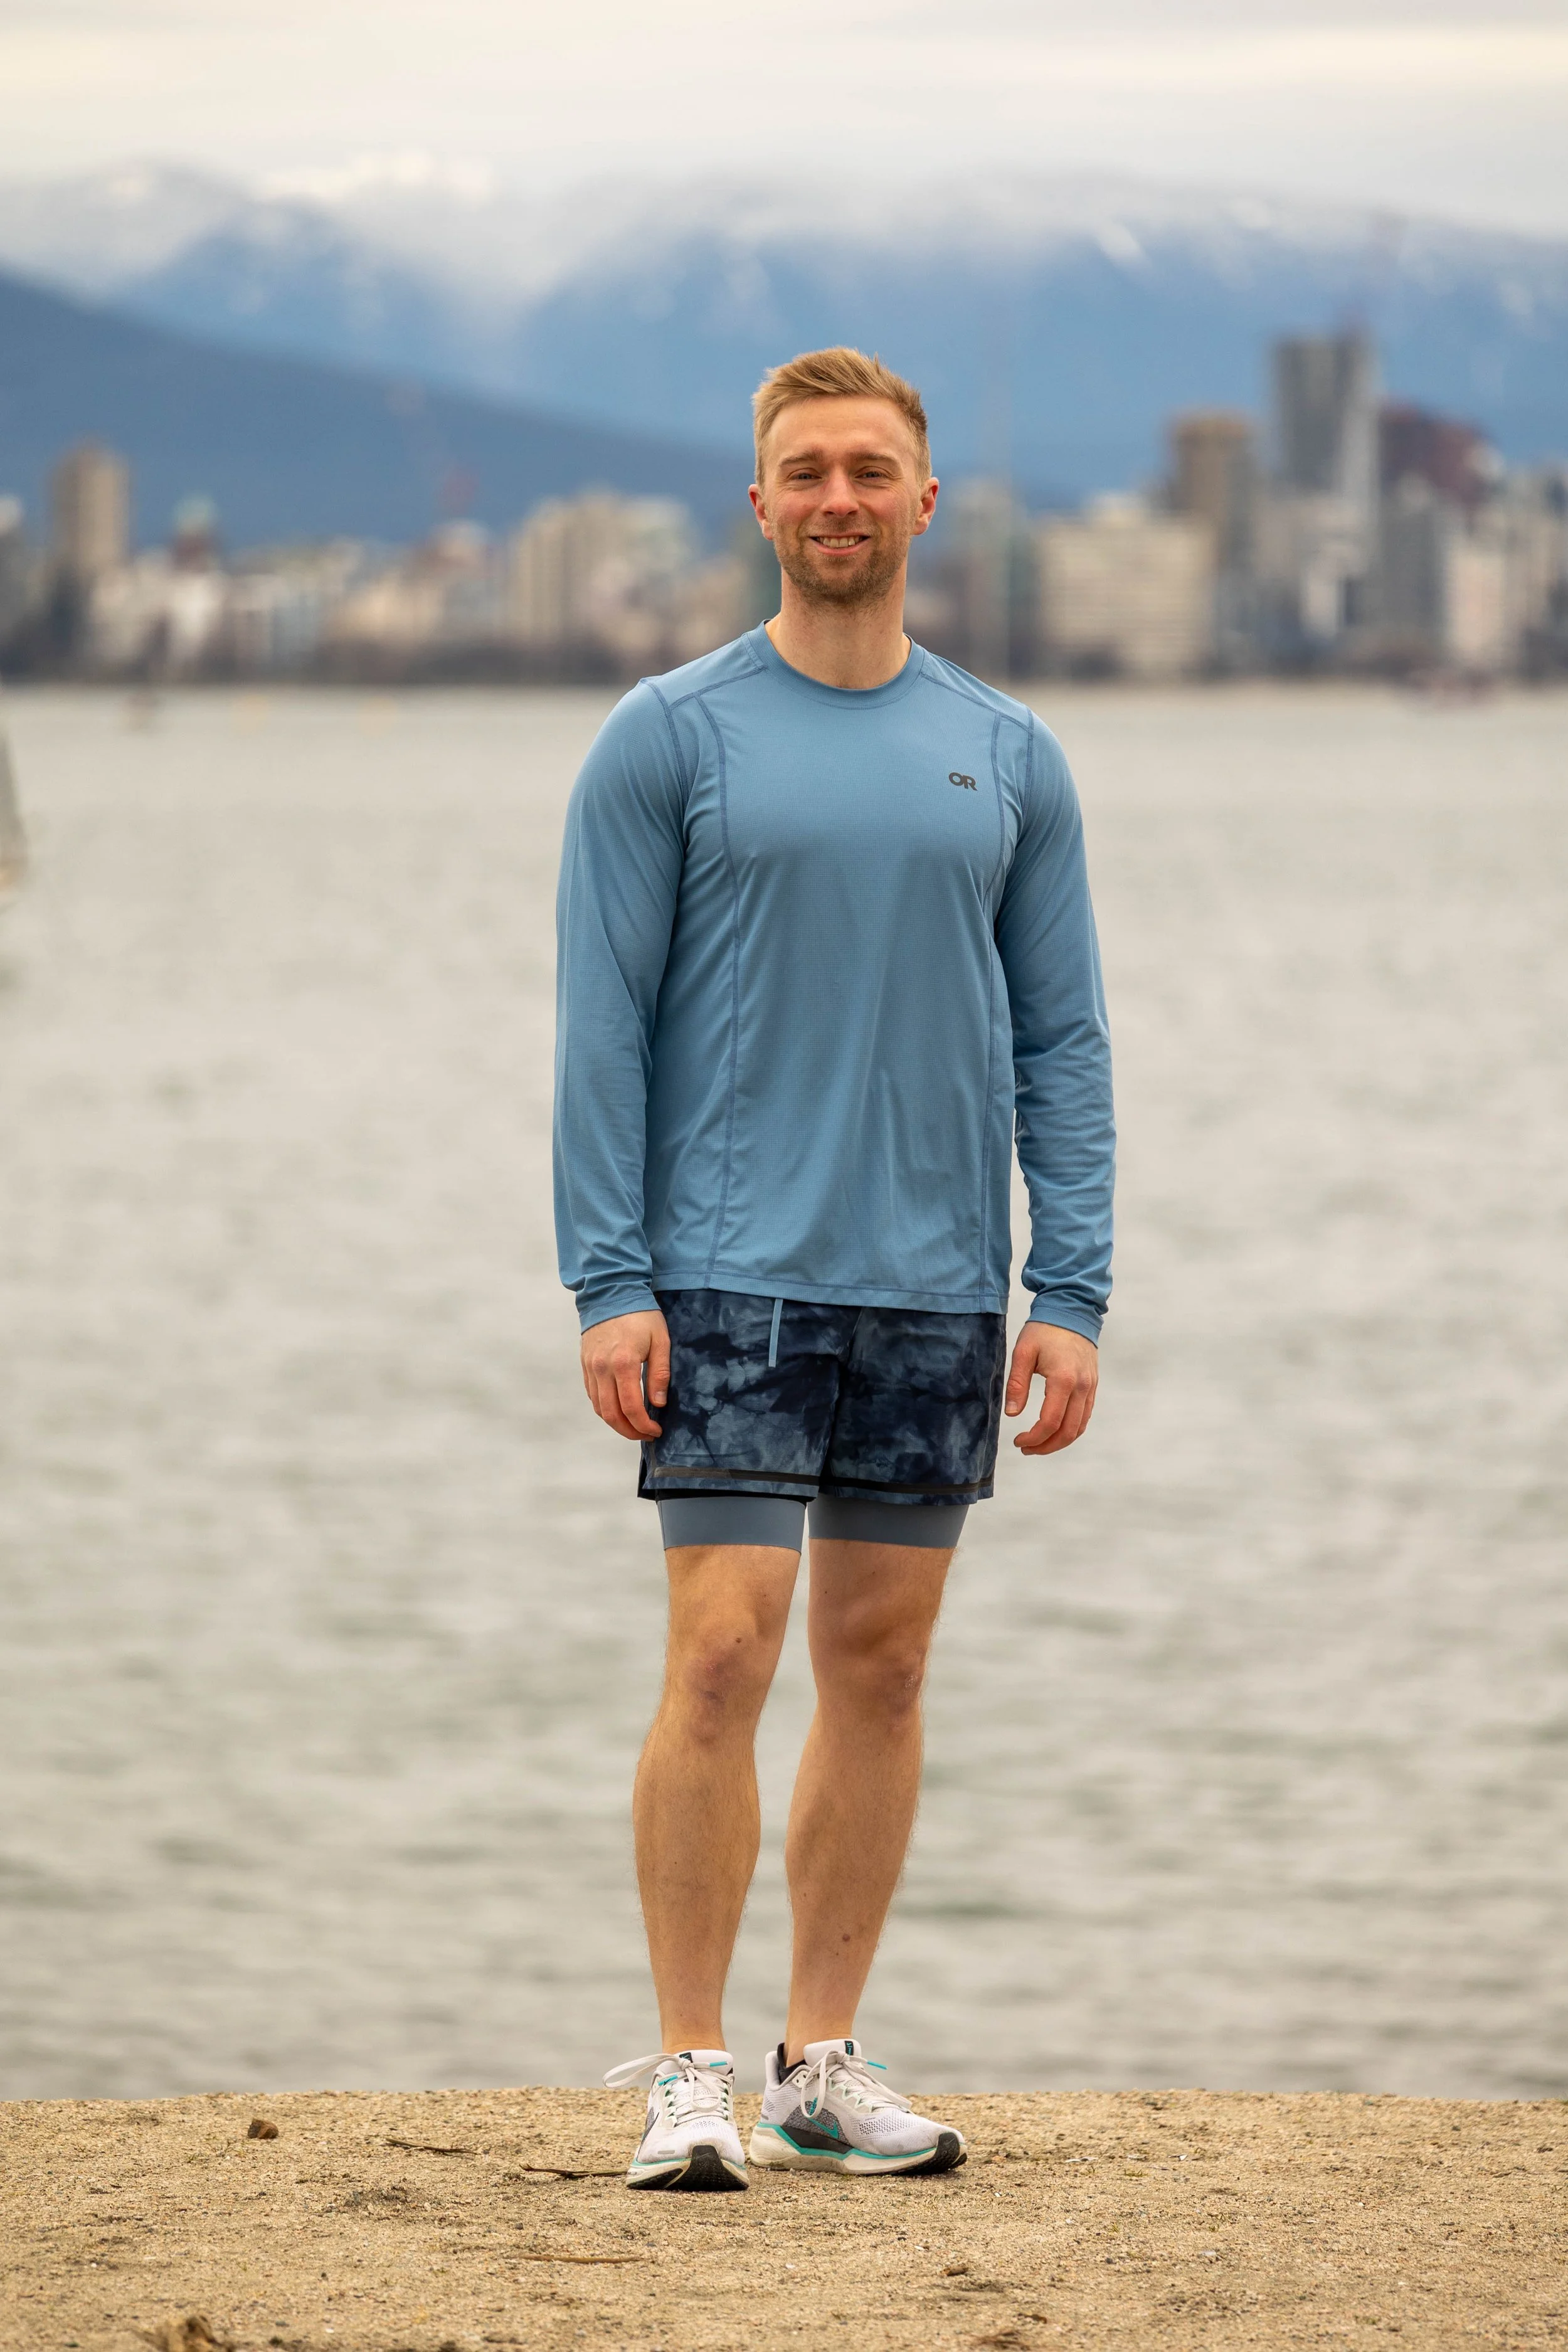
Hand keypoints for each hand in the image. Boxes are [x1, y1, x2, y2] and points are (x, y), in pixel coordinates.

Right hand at [581, 1310, 670, 1440]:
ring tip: (633, 1426)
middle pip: (611, 1415)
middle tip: (645, 1435)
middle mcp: (603, 1369)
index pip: (631, 1408)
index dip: (644, 1426)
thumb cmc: (641, 1315)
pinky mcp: (585, 1364)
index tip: (656, 1431)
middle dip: (629, 1431)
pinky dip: (604, 1408)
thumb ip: (659, 1374)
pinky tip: (619, 1409)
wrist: (611, 1292)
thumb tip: (658, 1404)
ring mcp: (591, 1367)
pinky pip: (592, 1395)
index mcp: (624, 1363)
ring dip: (615, 1423)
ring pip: (599, 1408)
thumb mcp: (661, 1341)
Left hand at [1004, 1322, 1097, 1455]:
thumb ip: (1017, 1384)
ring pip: (1080, 1427)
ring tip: (1039, 1444)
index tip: (1018, 1441)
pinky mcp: (1093, 1385)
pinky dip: (1071, 1429)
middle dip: (1046, 1447)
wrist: (1071, 1311)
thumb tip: (1012, 1414)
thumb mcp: (1023, 1352)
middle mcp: (1082, 1387)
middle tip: (1026, 1449)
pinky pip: (1085, 1416)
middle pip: (1068, 1432)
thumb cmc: (1044, 1330)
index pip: (1050, 1422)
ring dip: (1059, 1442)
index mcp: (1064, 1380)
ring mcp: (1090, 1387)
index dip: (1034, 1438)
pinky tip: (1054, 1430)